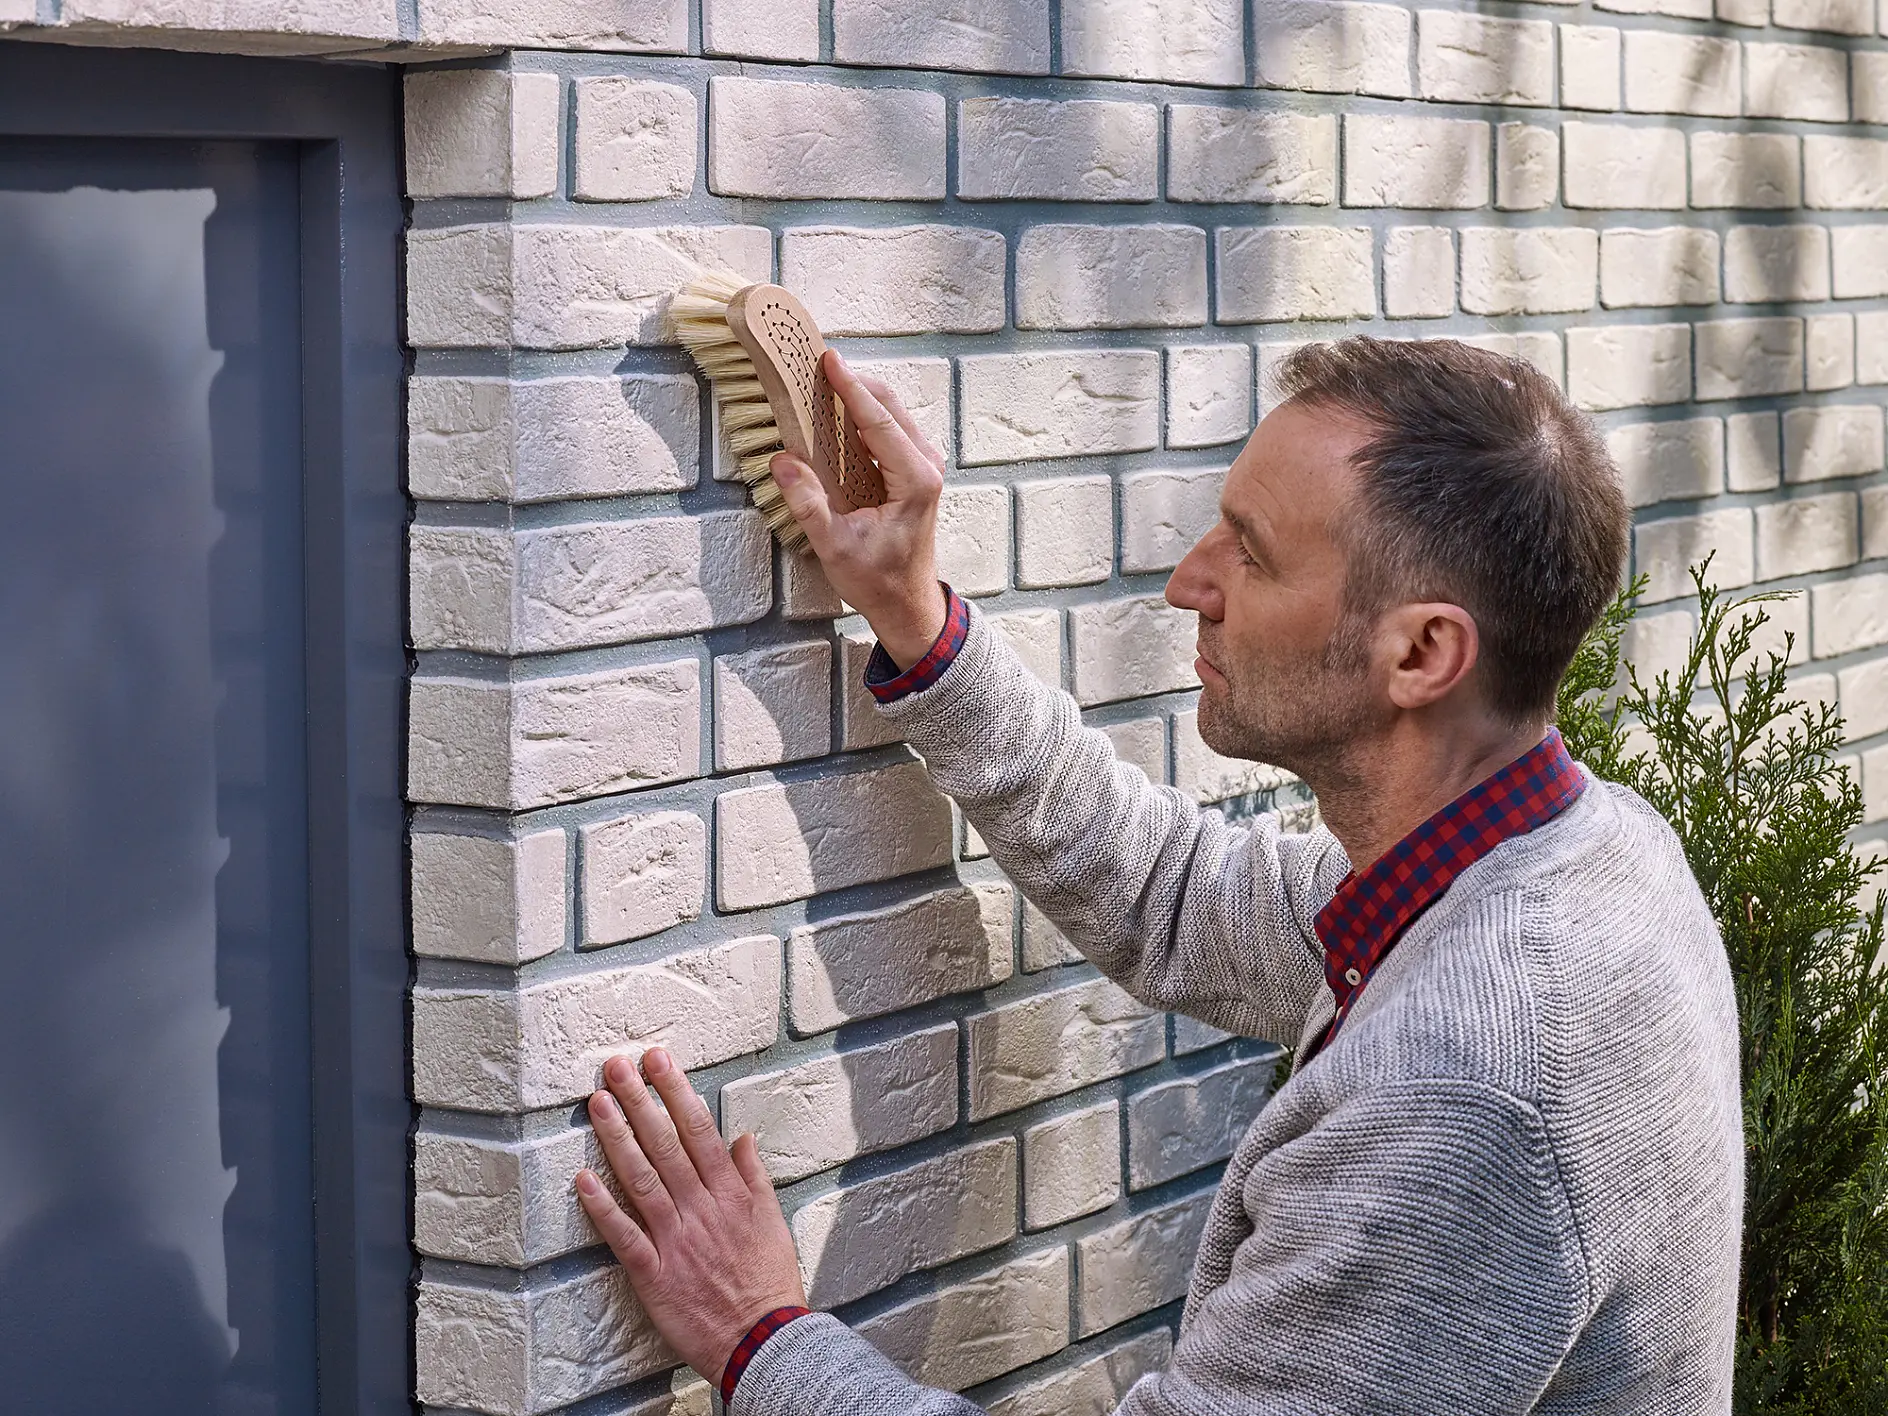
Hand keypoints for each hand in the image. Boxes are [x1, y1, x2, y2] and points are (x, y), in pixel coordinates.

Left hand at [574, 1048, 806, 1389]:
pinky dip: (603, 1208)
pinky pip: (624, 1236)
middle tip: (616, 1066)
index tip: (657, 1060)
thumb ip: (753, 1177)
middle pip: (665, 1144)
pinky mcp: (654, 1274)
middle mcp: (701, 1208)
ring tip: (598, 1104)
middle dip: (640, 1101)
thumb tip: (741, 1138)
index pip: (698, 1129)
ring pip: (642, 1179)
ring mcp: (675, 1239)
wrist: (762, 1340)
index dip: (675, 1091)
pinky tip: (583, 1180)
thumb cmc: (767, 1283)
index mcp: (730, 1193)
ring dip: (618, 1139)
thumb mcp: (772, 1221)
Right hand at [771, 350, 948, 668]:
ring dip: (861, 397)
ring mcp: (925, 468)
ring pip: (893, 416)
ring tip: (824, 384)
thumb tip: (783, 461)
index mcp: (914, 480)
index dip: (851, 388)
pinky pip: (891, 431)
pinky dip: (866, 416)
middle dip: (855, 383)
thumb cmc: (878, 580)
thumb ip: (808, 503)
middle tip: (818, 365)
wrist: (907, 604)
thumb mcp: (834, 547)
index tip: (829, 360)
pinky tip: (840, 414)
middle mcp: (926, 468)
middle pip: (890, 407)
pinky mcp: (915, 474)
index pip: (879, 420)